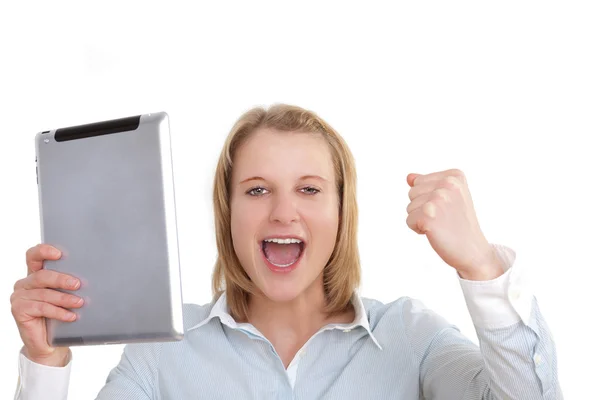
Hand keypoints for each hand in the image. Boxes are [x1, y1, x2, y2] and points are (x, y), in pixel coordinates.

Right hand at [10, 244, 82, 365]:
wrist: (50, 343)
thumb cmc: (60, 316)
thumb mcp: (64, 296)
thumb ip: (68, 284)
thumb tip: (87, 277)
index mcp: (35, 275)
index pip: (33, 256)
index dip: (44, 251)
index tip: (59, 254)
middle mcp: (24, 283)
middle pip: (42, 275)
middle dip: (61, 279)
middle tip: (78, 284)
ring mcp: (19, 297)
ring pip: (44, 293)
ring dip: (64, 298)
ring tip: (80, 303)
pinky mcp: (18, 310)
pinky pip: (41, 308)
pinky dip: (58, 312)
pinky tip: (70, 316)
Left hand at [405, 169, 503, 280]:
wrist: (473, 251)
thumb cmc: (459, 224)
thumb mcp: (449, 197)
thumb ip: (428, 184)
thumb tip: (408, 177)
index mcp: (454, 176)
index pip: (419, 182)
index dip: (428, 198)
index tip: (448, 207)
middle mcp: (447, 183)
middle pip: (412, 193)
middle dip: (422, 208)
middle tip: (444, 218)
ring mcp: (438, 199)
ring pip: (409, 207)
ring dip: (421, 219)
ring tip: (441, 225)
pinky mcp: (428, 215)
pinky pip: (409, 221)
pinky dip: (418, 229)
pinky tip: (436, 232)